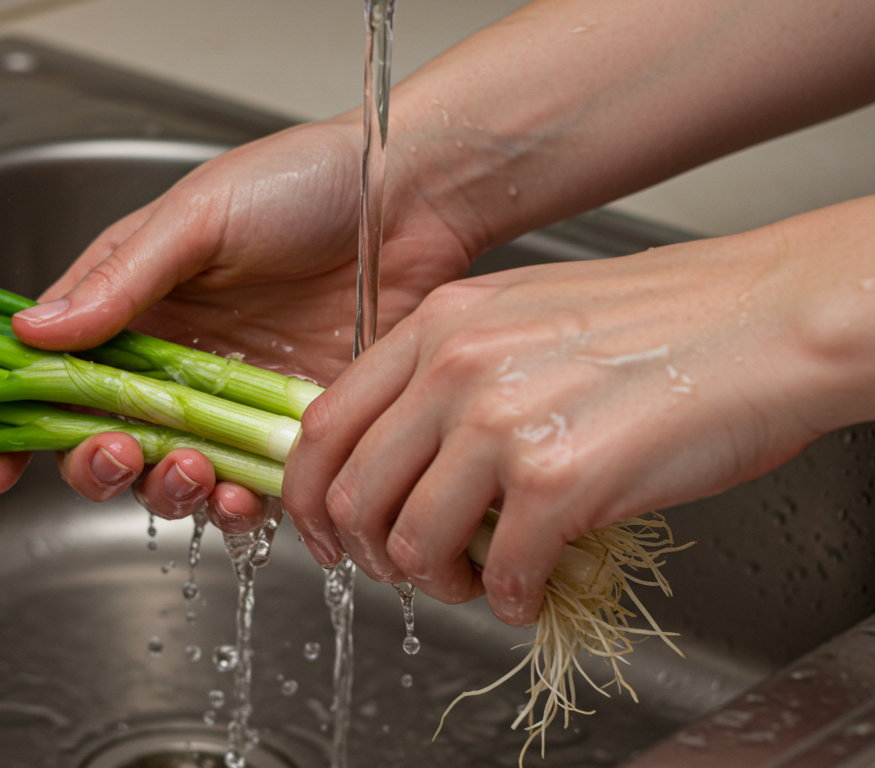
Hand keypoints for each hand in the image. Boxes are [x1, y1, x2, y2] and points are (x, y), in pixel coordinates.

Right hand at [0, 117, 481, 525]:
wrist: (409, 198)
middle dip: (93, 465)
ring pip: (170, 474)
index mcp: (134, 306)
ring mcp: (231, 402)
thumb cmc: (302, 183)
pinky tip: (241, 495)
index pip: (56, 373)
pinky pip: (250, 489)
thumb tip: (31, 331)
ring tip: (187, 467)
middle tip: (115, 453)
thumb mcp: (197, 216)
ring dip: (164, 489)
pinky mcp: (289, 431)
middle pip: (105, 439)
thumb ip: (118, 280)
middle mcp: (174, 362)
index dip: (19, 426)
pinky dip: (236, 506)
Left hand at [285, 197, 874, 625]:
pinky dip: (507, 600)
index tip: (326, 533)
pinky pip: (500, 571)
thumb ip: (453, 373)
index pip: (322, 424)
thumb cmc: (664, 320)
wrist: (767, 320)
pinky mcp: (558, 479)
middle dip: (369, 556)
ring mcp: (501, 423)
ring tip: (472, 585)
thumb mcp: (524, 315)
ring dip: (435, 586)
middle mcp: (454, 368)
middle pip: (353, 494)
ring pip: (411, 544)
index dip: (310, 497)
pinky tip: (529, 592)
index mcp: (438, 326)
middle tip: (400, 573)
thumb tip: (412, 455)